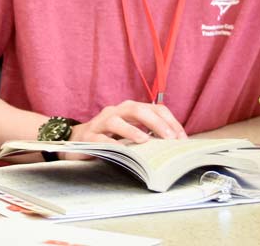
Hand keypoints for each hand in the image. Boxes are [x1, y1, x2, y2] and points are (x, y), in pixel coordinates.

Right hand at [70, 100, 187, 143]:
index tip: (182, 139)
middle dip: (156, 122)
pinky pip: (100, 138)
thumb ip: (150, 134)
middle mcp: (115, 112)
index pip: (155, 108)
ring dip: (132, 130)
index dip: (171, 121)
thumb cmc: (110, 137)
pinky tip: (121, 150)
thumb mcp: (132, 132)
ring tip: (145, 141)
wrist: (77, 140)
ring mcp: (100, 123)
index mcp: (130, 110)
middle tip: (169, 138)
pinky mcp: (88, 137)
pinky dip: (111, 144)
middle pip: (136, 110)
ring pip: (116, 121)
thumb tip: (176, 145)